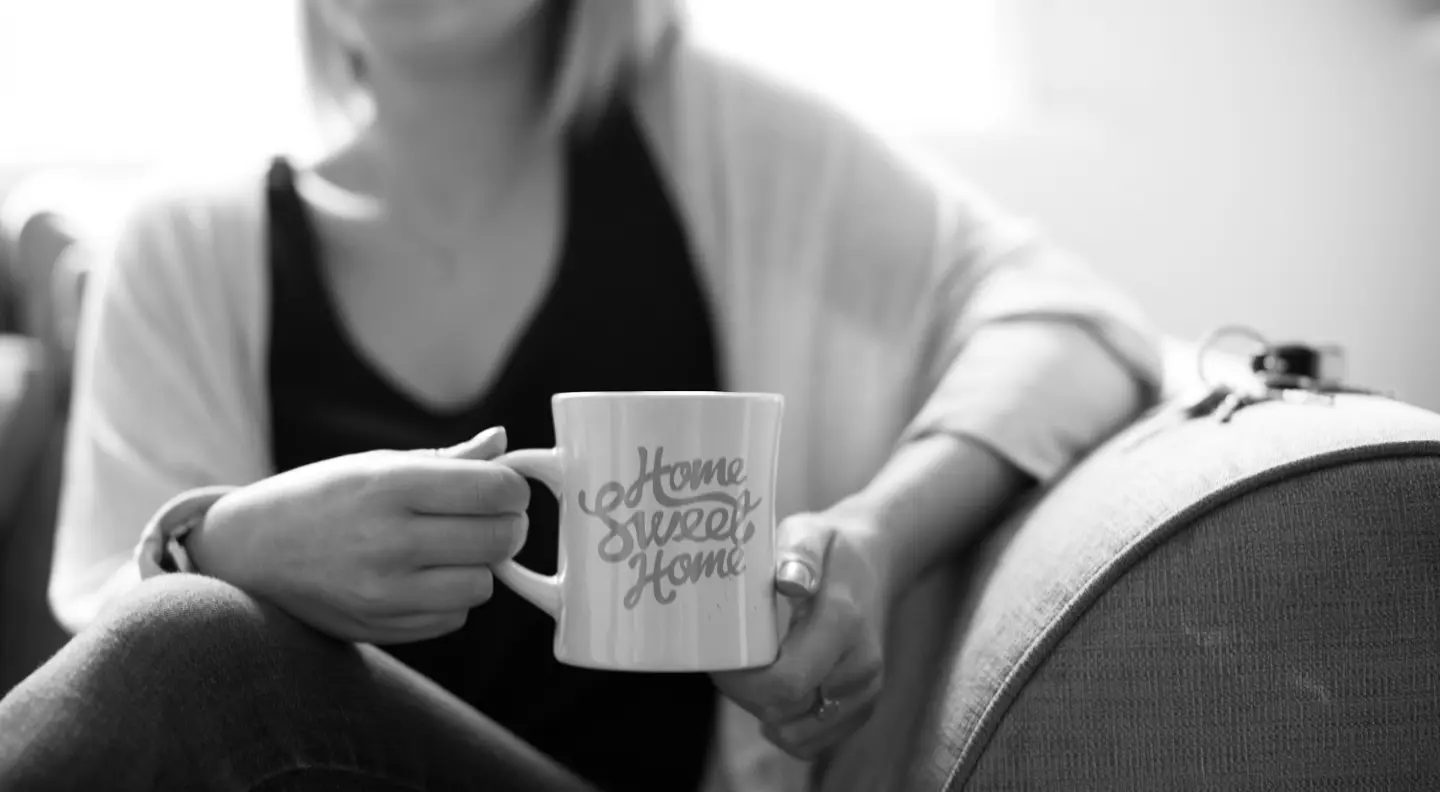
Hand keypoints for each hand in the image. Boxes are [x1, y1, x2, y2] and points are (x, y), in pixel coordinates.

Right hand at [188, 427, 529, 643]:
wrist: (249, 552)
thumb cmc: (320, 497)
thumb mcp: (376, 463)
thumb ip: (448, 459)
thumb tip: (503, 443)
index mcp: (390, 486)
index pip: (494, 490)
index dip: (513, 488)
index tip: (504, 488)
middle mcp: (388, 540)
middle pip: (500, 538)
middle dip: (506, 525)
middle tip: (486, 517)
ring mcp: (384, 592)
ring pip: (483, 584)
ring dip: (477, 566)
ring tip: (447, 549)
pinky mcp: (382, 627)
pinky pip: (454, 616)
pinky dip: (450, 597)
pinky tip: (420, 577)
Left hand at [712, 508, 892, 759]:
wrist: (878, 560)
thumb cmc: (831, 546)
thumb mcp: (809, 532)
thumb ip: (799, 553)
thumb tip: (789, 581)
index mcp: (843, 624)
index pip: (785, 683)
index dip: (740, 683)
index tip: (717, 660)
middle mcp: (860, 666)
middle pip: (785, 711)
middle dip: (744, 695)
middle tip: (726, 663)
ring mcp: (864, 692)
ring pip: (796, 733)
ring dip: (762, 711)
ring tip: (751, 673)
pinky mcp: (862, 707)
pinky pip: (813, 741)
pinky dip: (785, 725)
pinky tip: (773, 693)